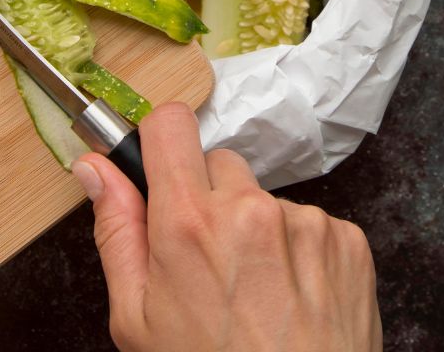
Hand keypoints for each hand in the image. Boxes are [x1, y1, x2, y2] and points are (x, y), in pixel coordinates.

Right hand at [72, 102, 381, 351]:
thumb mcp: (138, 319)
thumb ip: (116, 231)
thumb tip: (95, 169)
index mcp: (189, 224)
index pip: (170, 124)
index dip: (159, 142)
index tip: (159, 166)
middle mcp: (251, 211)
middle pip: (218, 162)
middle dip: (207, 198)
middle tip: (207, 259)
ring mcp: (306, 223)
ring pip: (264, 196)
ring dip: (256, 228)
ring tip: (255, 292)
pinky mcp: (348, 240)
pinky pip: (310, 222)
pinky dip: (298, 251)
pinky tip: (289, 298)